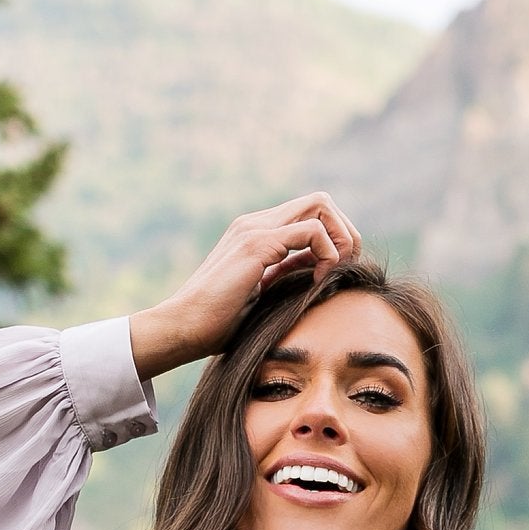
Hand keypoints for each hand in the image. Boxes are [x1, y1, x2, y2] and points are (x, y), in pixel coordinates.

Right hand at [129, 194, 362, 380]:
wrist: (182, 328)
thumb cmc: (217, 324)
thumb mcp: (263, 294)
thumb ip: (287, 275)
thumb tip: (320, 272)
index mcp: (256, 233)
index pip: (310, 214)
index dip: (334, 238)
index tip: (333, 272)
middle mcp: (256, 223)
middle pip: (321, 201)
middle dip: (345, 232)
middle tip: (346, 267)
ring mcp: (255, 229)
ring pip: (321, 204)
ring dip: (340, 237)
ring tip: (335, 271)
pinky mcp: (257, 244)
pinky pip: (312, 230)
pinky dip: (327, 254)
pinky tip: (317, 281)